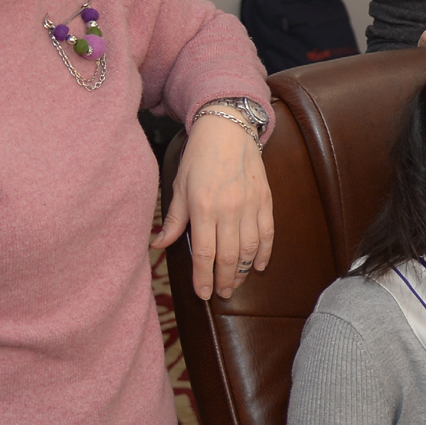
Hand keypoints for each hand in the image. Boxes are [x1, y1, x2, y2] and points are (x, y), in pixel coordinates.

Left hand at [152, 104, 272, 299]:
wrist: (228, 130)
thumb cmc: (199, 157)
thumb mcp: (179, 187)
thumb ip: (173, 220)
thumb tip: (158, 245)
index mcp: (203, 207)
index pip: (205, 252)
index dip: (204, 277)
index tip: (202, 293)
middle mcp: (229, 209)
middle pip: (228, 256)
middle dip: (224, 280)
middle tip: (221, 294)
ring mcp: (250, 206)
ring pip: (249, 249)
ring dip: (242, 270)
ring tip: (235, 283)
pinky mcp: (265, 201)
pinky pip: (267, 234)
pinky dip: (264, 253)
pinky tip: (258, 266)